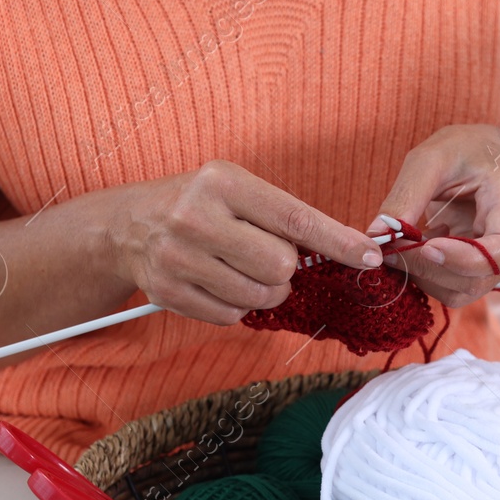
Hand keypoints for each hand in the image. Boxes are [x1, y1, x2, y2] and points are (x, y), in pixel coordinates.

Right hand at [109, 160, 383, 325]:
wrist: (129, 225)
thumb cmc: (202, 205)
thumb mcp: (238, 190)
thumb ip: (285, 217)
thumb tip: (350, 249)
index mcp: (223, 182)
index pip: (295, 217)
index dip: (337, 241)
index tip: (370, 256)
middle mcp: (196, 217)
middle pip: (280, 266)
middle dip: (285, 270)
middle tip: (266, 259)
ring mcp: (178, 257)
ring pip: (259, 296)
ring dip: (263, 291)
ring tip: (240, 270)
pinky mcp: (169, 291)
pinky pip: (231, 317)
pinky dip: (235, 307)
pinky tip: (218, 284)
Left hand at [374, 124, 499, 306]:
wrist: (481, 157)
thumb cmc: (463, 151)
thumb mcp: (432, 159)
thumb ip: (407, 196)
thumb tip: (376, 235)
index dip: (465, 260)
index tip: (428, 245)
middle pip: (477, 279)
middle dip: (429, 268)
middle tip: (392, 246)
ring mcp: (493, 263)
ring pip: (461, 291)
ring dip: (423, 276)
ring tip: (401, 244)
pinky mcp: (474, 271)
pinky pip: (449, 290)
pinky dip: (424, 277)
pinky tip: (415, 249)